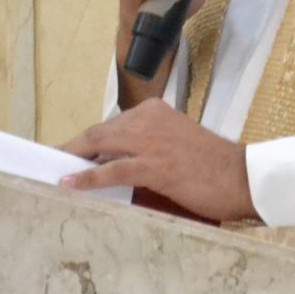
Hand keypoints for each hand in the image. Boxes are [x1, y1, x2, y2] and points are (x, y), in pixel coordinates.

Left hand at [60, 99, 258, 222]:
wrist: (244, 177)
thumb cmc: (213, 167)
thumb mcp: (176, 145)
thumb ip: (147, 147)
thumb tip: (113, 164)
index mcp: (155, 111)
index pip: (111, 125)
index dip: (87, 141)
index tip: (67, 151)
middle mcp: (149, 119)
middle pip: (99, 133)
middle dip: (72, 148)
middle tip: (50, 160)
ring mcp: (150, 142)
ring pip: (99, 146)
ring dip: (73, 160)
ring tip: (53, 171)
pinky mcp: (154, 165)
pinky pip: (111, 170)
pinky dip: (86, 177)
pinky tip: (68, 182)